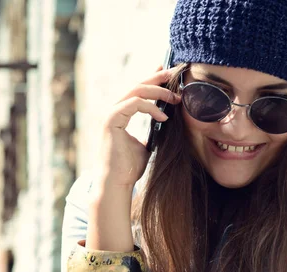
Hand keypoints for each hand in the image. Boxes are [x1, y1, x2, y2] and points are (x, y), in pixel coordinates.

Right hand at [99, 67, 180, 187]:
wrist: (117, 183)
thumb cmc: (129, 167)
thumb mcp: (145, 145)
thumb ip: (151, 132)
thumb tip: (165, 123)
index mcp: (120, 114)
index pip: (137, 91)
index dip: (153, 80)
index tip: (169, 74)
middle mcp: (114, 111)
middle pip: (137, 85)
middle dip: (158, 77)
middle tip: (175, 73)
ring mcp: (111, 114)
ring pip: (136, 91)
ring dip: (158, 91)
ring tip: (175, 98)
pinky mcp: (111, 120)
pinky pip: (134, 104)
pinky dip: (151, 108)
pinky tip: (163, 117)